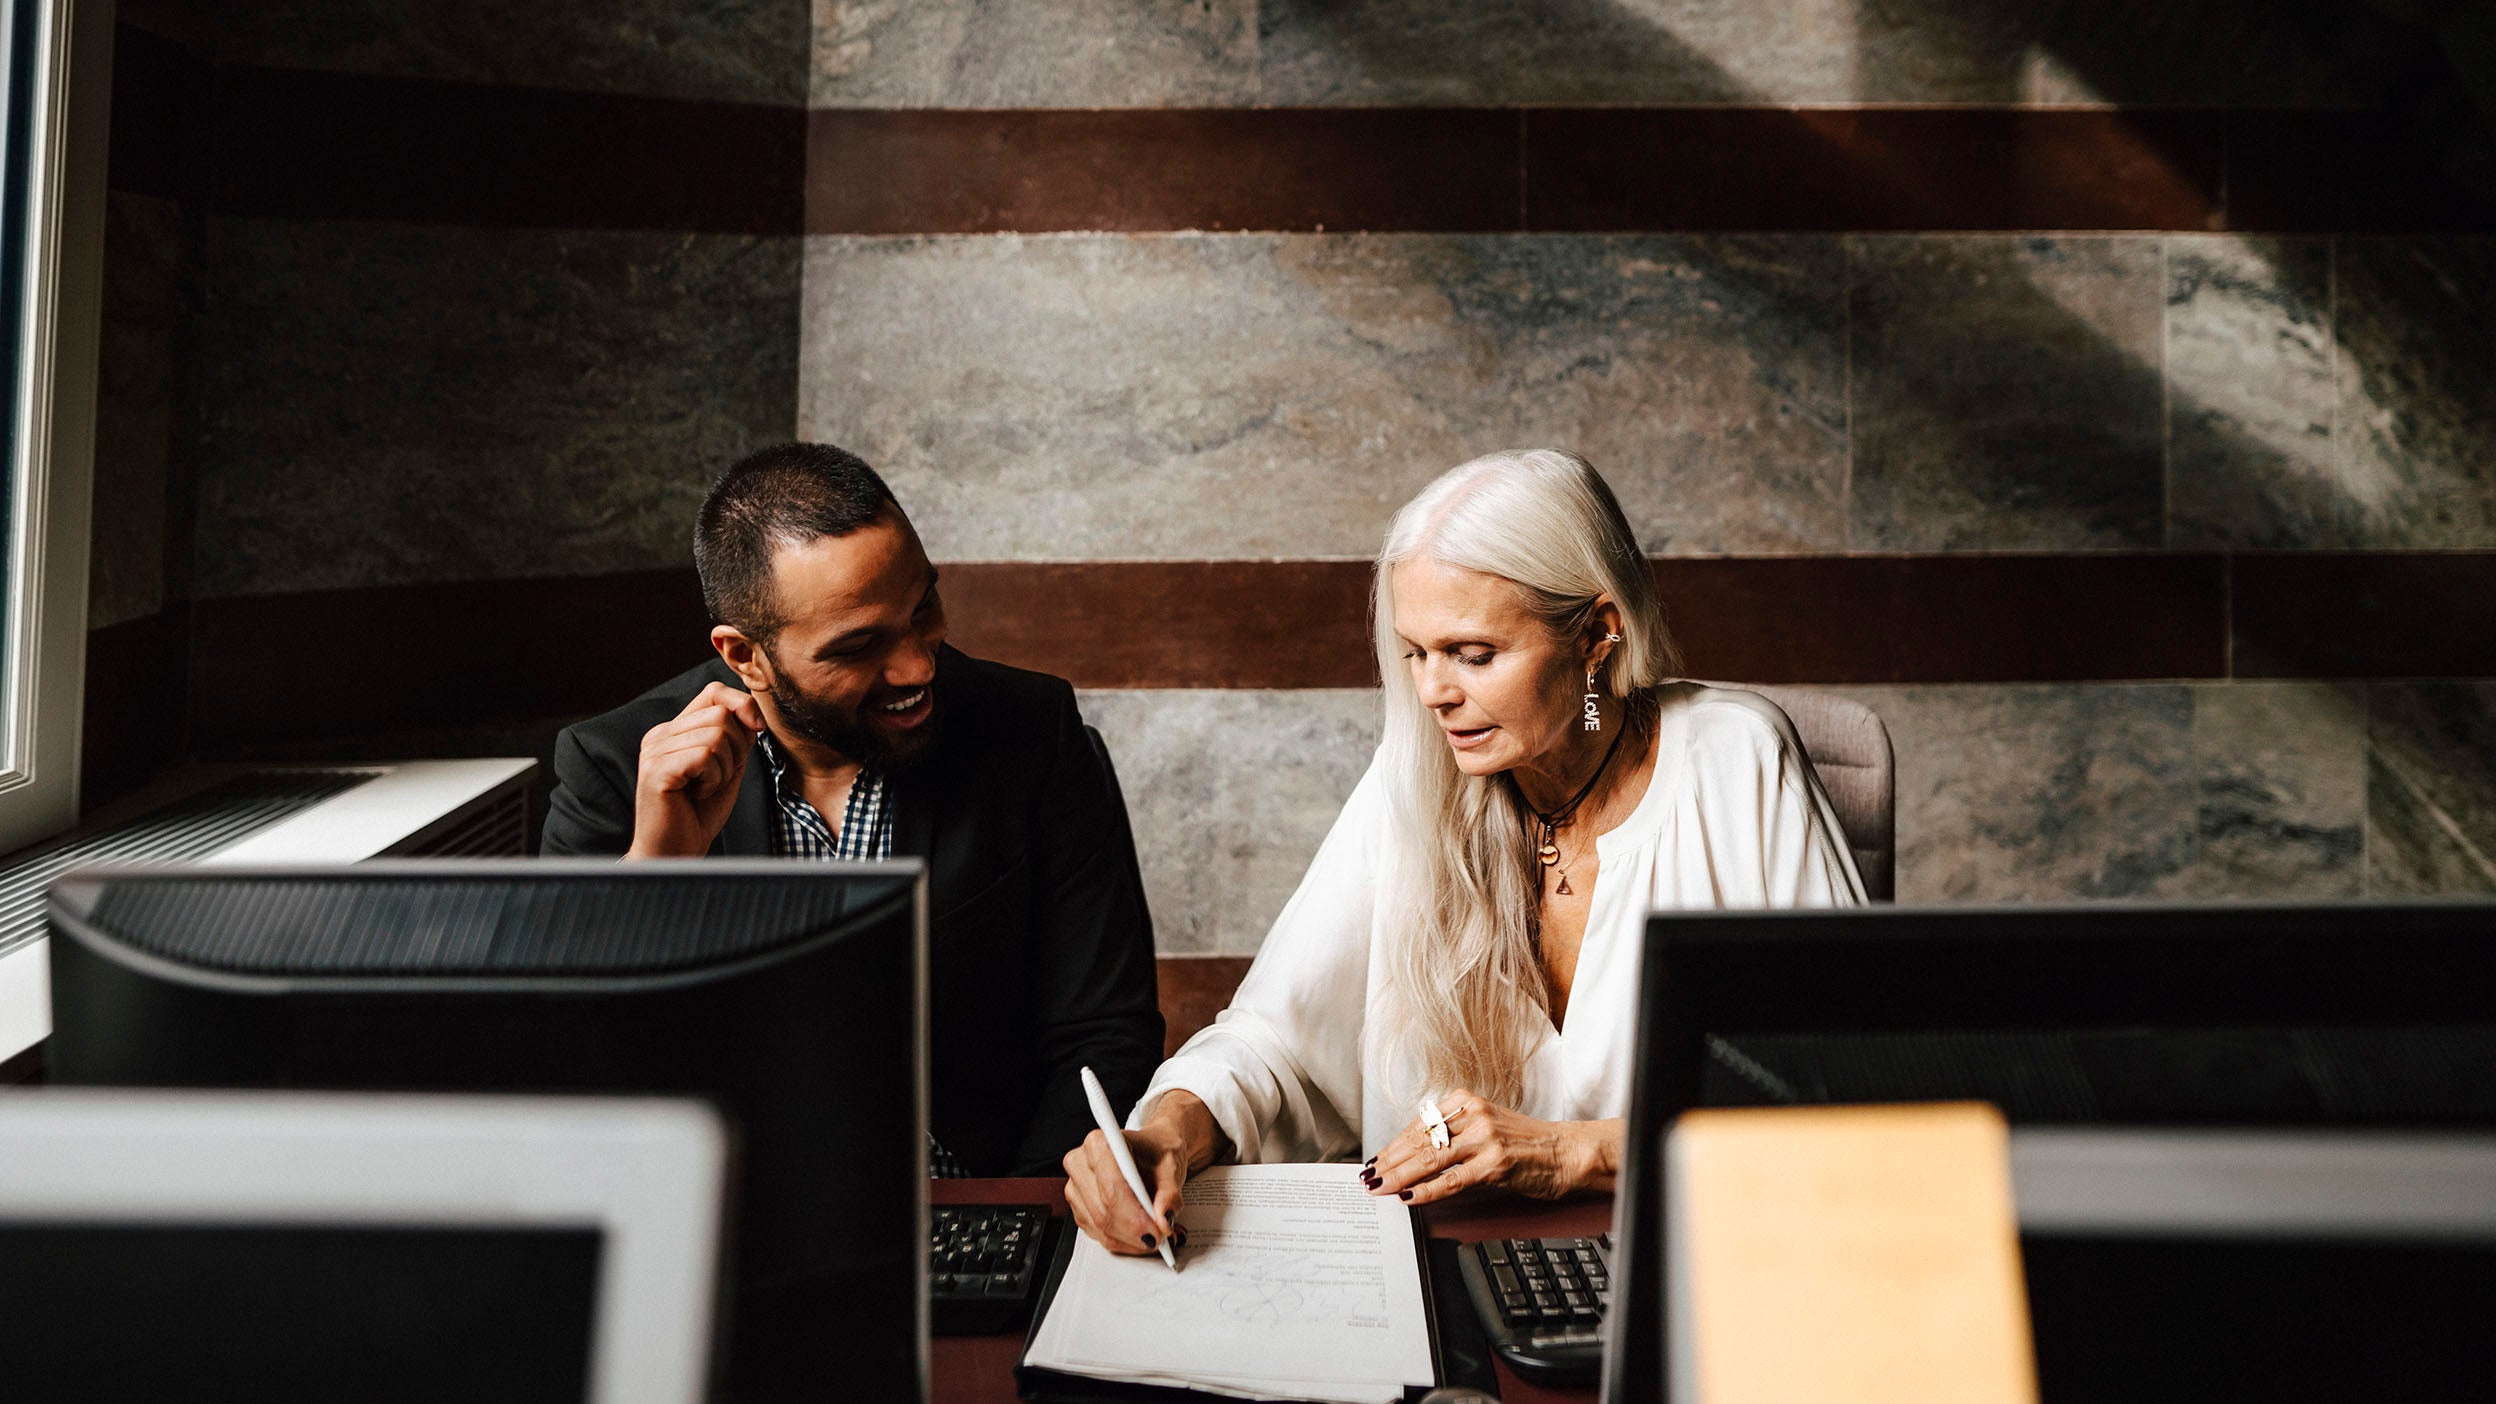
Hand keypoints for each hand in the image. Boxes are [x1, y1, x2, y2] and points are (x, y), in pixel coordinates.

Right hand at [626, 682, 763, 857]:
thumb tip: (753, 712)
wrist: (677, 852)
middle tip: (719, 777)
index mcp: (674, 731)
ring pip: (715, 734)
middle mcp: (660, 735)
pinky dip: (713, 778)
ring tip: (707, 787)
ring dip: (725, 767)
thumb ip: (735, 738)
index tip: (757, 730)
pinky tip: (699, 794)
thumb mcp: (726, 767)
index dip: (742, 705)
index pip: (713, 693)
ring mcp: (654, 751)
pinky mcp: (657, 770)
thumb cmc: (700, 813)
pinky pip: (704, 755)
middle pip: (720, 713)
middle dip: (736, 748)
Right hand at [1062, 1123, 1190, 1255]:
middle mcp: (1080, 1164)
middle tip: (1161, 1237)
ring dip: (1131, 1241)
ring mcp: (1076, 1189)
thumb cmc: (1156, 1152)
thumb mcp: (1171, 1166)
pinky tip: (1143, 1234)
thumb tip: (1164, 1219)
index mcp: (1098, 1144)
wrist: (1151, 1153)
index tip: (1156, 1230)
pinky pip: (1099, 1236)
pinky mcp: (1080, 1210)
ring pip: (1101, 1229)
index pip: (1111, 1188)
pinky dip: (1125, 1242)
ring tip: (1158, 1235)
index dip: (1134, 1215)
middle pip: (1103, 1212)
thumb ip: (1169, 1193)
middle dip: (1134, 1232)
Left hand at [1362, 1090, 1618, 1206]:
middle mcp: (1473, 1113)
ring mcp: (1484, 1138)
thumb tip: (1413, 1158)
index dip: (1394, 1144)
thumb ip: (1453, 1136)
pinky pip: (1451, 1180)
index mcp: (1466, 1100)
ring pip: (1429, 1158)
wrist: (1566, 1153)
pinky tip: (1409, 1197)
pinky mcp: (1494, 1163)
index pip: (1419, 1124)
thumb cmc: (1526, 1144)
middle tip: (1369, 1176)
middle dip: (1390, 1161)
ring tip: (1380, 1187)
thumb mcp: (1485, 1126)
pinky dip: (1426, 1190)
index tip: (1377, 1159)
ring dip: (1399, 1176)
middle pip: (1419, 1140)